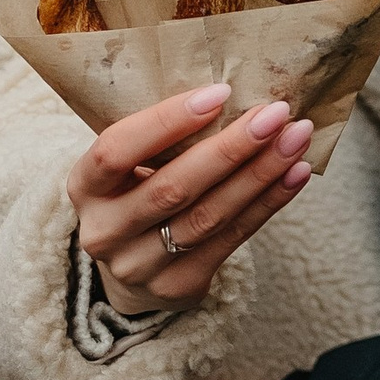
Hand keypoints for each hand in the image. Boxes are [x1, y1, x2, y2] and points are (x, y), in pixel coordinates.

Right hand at [67, 84, 312, 317]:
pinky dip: (268, 204)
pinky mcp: (177, 287)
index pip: (116, 150)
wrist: (130, 267)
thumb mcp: (129, 165)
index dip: (167, 121)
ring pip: (208, 216)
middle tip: (275, 114)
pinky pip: (231, 240)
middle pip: (172, 187)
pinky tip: (295, 174)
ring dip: (259, 174)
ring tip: (295, 140)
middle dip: (231, 147)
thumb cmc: (136, 192)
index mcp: (84, 186)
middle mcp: (104, 230)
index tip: (220, 93)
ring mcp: (138, 265)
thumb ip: (161, 137)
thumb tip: (232, 92)